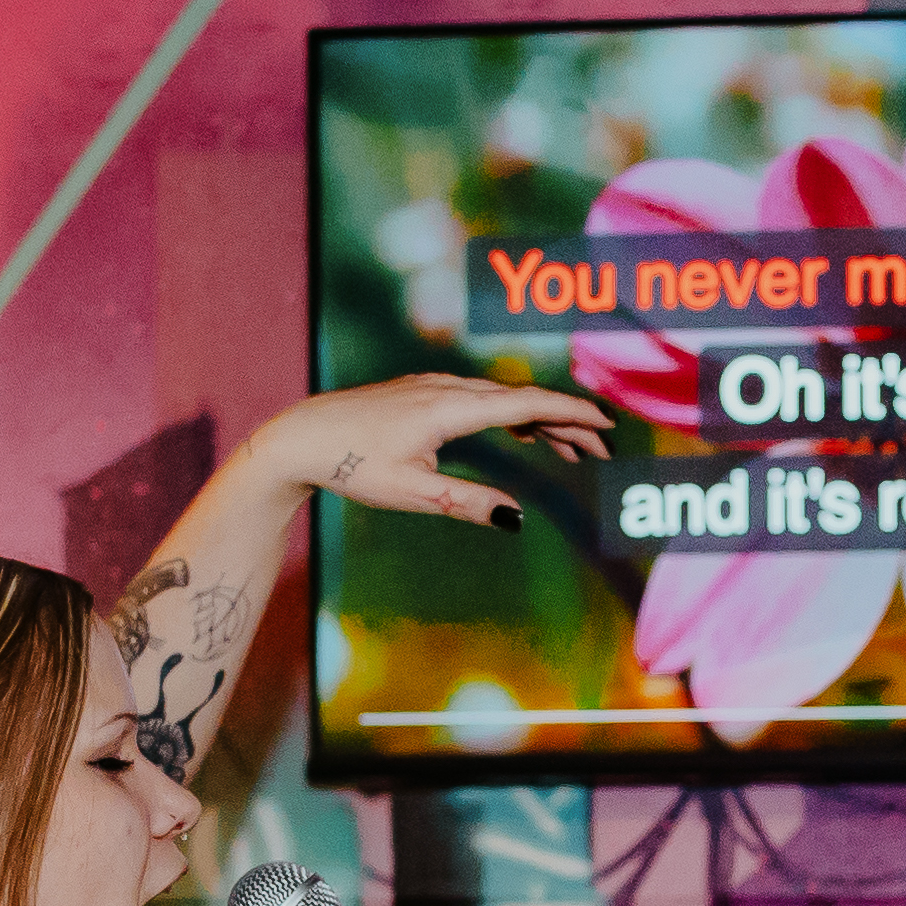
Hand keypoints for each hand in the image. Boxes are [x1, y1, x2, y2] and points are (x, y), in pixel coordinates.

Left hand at [249, 375, 611, 530]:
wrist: (300, 439)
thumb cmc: (351, 466)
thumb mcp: (413, 493)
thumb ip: (468, 503)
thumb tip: (516, 519)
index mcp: (449, 409)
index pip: (526, 405)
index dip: (570, 414)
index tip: (605, 426)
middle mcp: (445, 389)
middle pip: (521, 400)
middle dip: (565, 423)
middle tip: (599, 451)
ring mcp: (432, 387)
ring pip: (502, 398)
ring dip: (540, 420)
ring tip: (570, 450)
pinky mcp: (421, 393)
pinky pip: (482, 398)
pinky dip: (512, 414)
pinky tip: (522, 432)